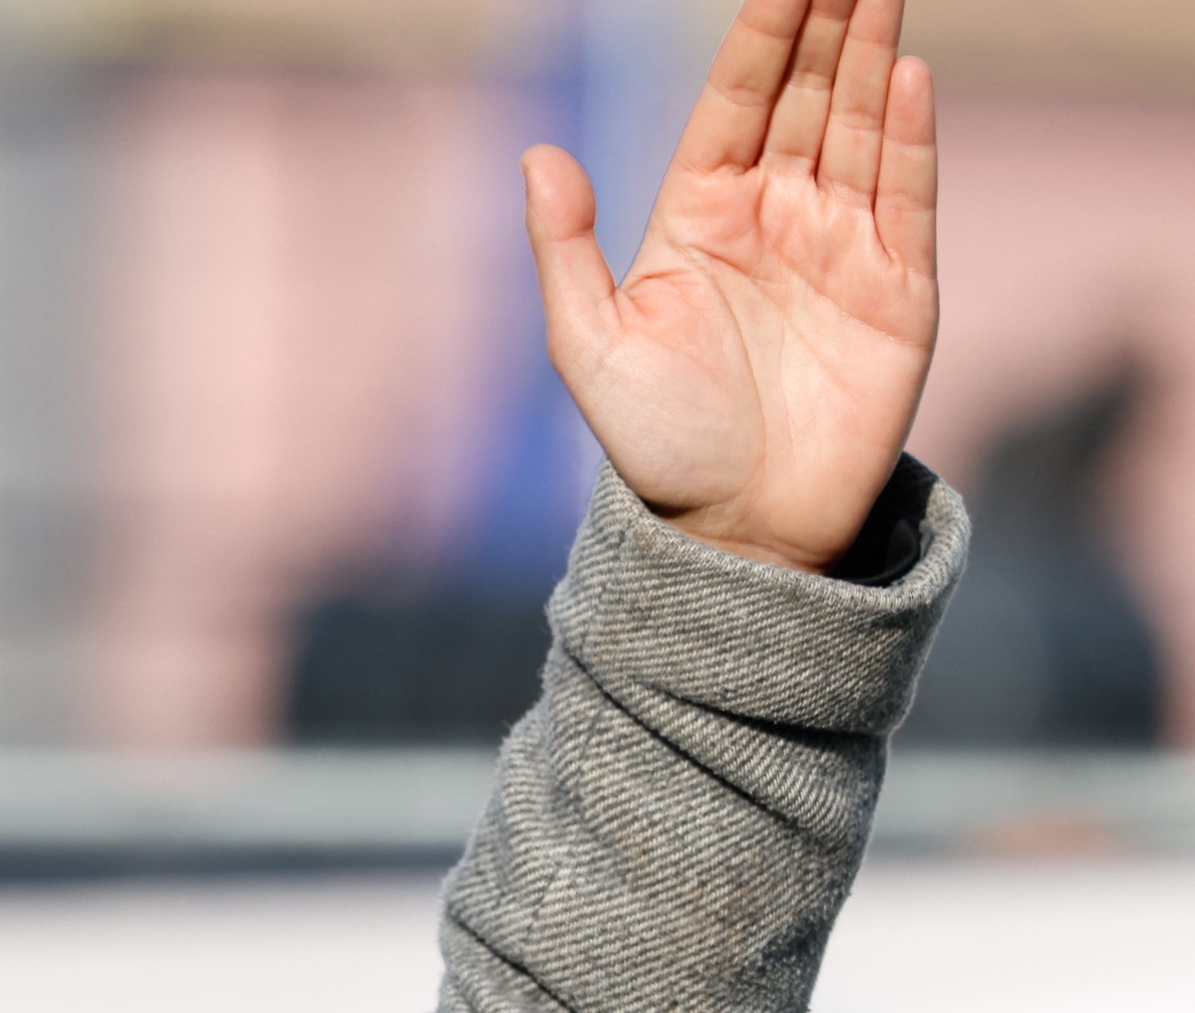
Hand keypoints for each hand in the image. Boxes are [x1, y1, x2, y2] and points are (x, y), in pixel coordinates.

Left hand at [525, 0, 938, 572]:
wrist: (735, 530)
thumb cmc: (655, 443)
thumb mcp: (587, 345)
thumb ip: (564, 250)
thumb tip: (539, 155)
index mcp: (698, 218)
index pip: (735, 103)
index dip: (759, 35)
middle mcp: (774, 217)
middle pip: (807, 97)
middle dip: (827, 23)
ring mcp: (841, 247)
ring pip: (861, 129)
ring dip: (872, 57)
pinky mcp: (899, 290)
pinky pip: (905, 196)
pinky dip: (906, 137)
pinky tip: (905, 76)